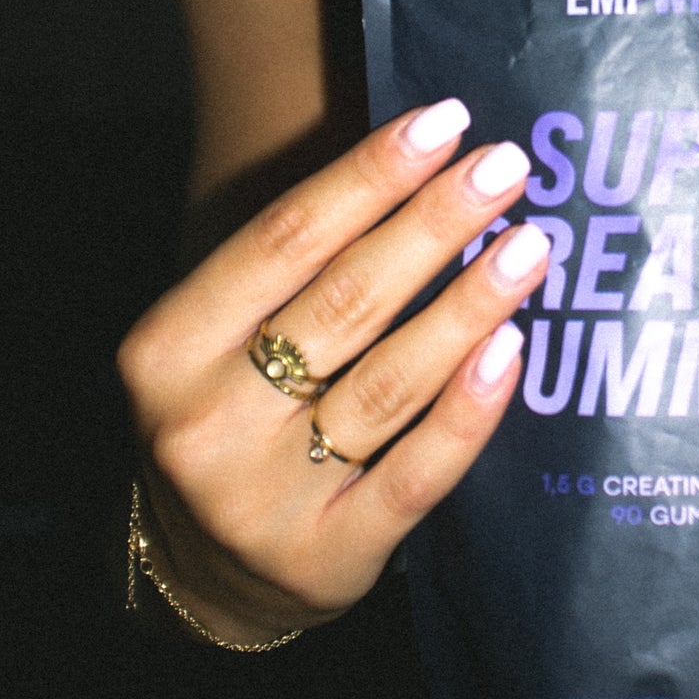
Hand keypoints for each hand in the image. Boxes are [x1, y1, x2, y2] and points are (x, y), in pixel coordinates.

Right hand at [119, 100, 548, 644]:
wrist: (201, 578)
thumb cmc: (232, 416)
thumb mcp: (218, 340)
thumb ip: (293, 268)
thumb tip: (420, 164)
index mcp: (168, 348)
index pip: (283, 239)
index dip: (369, 174)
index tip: (446, 120)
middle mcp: (207, 423)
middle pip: (343, 301)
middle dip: (433, 224)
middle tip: (507, 165)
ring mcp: (266, 498)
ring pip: (387, 383)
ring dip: (468, 305)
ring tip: (530, 245)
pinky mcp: (330, 558)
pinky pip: (417, 472)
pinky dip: (468, 408)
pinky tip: (512, 348)